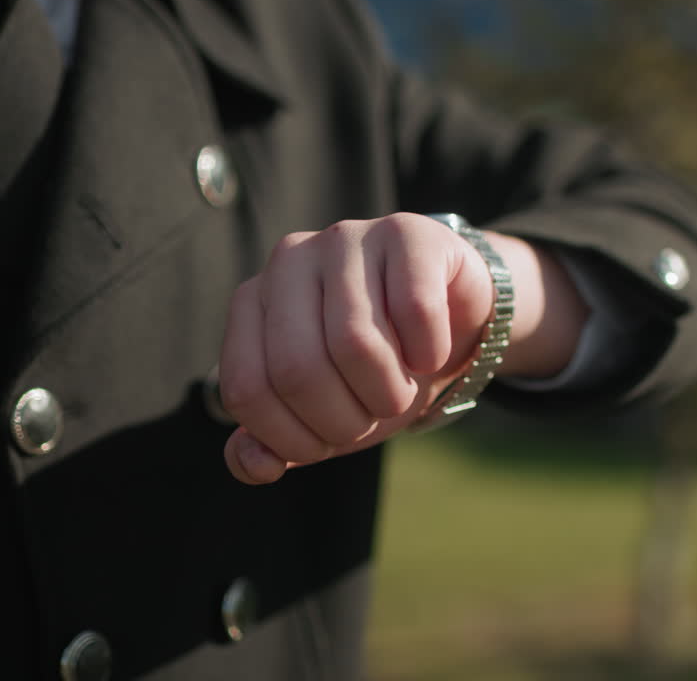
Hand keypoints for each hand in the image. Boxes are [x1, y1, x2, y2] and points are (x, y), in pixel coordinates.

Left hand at [218, 213, 493, 484]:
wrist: (450, 321)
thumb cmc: (376, 370)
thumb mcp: (322, 417)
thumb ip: (276, 444)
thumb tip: (255, 464)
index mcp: (252, 304)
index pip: (246, 390)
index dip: (291, 438)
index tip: (329, 442)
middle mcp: (288, 261)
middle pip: (297, 369)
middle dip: (344, 420)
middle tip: (374, 415)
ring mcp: (346, 239)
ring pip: (355, 343)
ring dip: (389, 392)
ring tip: (402, 389)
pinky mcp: (405, 231)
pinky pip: (413, 309)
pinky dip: (430, 352)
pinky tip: (430, 352)